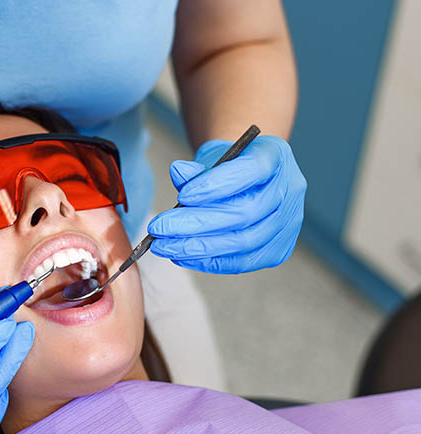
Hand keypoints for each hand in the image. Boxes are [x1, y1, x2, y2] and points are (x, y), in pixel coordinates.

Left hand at [147, 135, 305, 273]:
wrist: (249, 180)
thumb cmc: (228, 166)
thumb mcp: (212, 157)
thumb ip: (196, 168)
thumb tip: (178, 172)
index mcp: (275, 156)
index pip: (251, 171)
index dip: (217, 185)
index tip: (182, 196)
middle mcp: (289, 190)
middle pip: (245, 213)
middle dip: (196, 223)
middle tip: (159, 228)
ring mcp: (288, 223)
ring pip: (244, 242)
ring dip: (198, 247)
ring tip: (163, 246)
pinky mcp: (278, 249)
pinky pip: (242, 262)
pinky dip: (208, 261)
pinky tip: (181, 255)